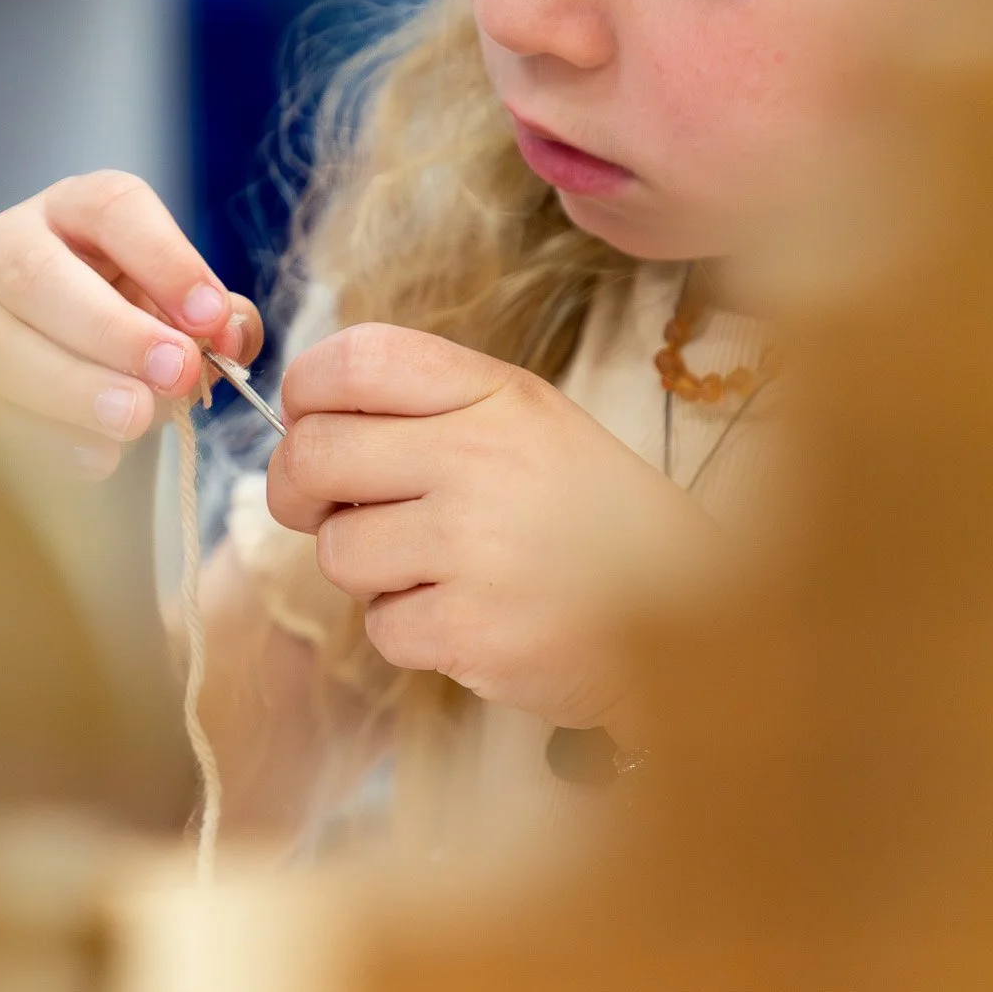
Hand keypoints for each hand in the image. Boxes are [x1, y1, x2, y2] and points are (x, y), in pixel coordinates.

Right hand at [0, 170, 262, 478]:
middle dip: (112, 329)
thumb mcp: (181, 308)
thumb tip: (229, 336)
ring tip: (135, 418)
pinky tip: (98, 456)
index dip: (165, 259)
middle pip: (39, 275)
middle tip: (174, 371)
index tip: (209, 315)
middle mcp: (6, 247)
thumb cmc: (136, 325)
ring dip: (74, 388)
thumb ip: (217, 319)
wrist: (72, 373)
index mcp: (75, 210)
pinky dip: (46, 438)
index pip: (112, 208)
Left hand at [267, 323, 715, 729]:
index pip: (352, 360)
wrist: (695, 618)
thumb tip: (305, 426)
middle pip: (314, 456)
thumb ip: (432, 409)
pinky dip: (411, 631)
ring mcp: (474, 546)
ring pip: (338, 551)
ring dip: (367, 571)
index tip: (308, 423)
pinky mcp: (471, 629)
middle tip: (322, 511)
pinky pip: (381, 627)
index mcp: (496, 395)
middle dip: (298, 490)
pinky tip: (470, 619)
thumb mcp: (533, 425)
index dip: (304, 392)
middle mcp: (481, 457)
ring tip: (437, 572)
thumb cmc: (594, 521)